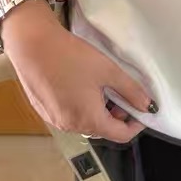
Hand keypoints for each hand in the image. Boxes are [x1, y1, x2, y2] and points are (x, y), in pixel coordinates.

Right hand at [3, 0, 152, 142]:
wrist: (32, 44)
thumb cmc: (70, 56)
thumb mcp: (108, 70)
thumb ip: (131, 90)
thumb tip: (148, 105)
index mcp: (89, 119)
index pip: (121, 135)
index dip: (135, 124)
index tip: (140, 109)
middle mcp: (70, 126)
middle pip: (103, 130)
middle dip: (116, 115)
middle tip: (119, 92)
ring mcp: (55, 120)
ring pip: (86, 123)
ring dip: (98, 111)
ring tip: (99, 86)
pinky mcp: (44, 111)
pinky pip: (70, 116)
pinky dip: (80, 107)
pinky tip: (80, 86)